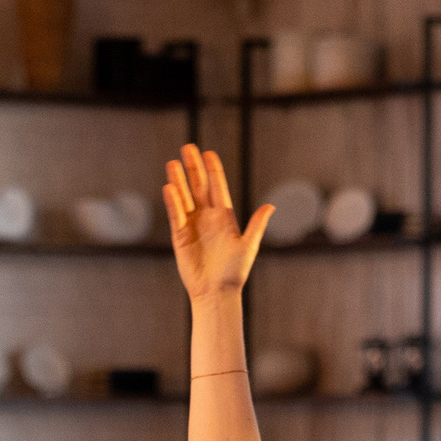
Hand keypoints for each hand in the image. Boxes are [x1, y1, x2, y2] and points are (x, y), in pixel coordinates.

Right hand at [163, 143, 270, 302]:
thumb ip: (257, 224)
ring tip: (173, 162)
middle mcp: (207, 217)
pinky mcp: (180, 237)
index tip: (208, 153)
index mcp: (224, 217)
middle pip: (198, 186)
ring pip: (184, 198)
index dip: (213, 170)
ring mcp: (192, 225)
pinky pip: (176, 215)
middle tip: (187, 147)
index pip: (217, 187)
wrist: (217, 292)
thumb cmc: (234, 272)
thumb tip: (271, 206)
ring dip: (179, 180)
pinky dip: (173, 202)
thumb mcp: (248, 246)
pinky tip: (170, 187)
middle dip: (193, 167)